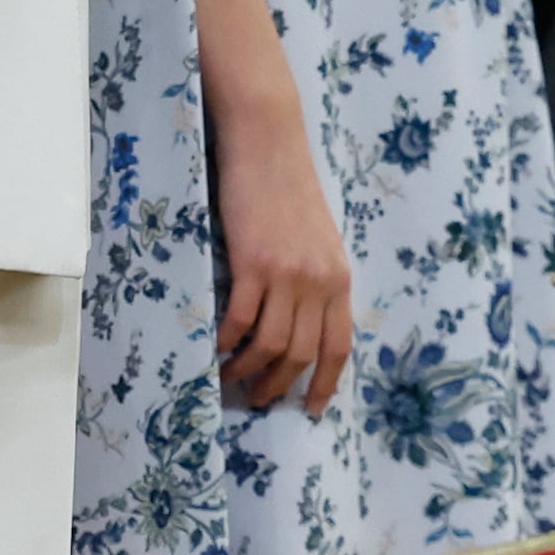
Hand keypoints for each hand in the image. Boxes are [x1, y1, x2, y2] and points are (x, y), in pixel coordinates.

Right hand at [209, 85, 352, 414]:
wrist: (268, 145)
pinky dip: (227, 341)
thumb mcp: (319, 240)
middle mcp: (318, 282)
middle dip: (278, 385)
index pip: (338, 346)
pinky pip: (240, 319)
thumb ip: (317, 280)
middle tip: (255, 398)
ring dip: (249, 370)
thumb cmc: (288, 188)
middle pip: (300, 353)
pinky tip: (215, 347)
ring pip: (270, 344)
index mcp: (339, 278)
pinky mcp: (252, 263)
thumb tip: (302, 324)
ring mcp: (286, 274)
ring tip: (231, 378)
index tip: (309, 408)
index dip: (324, 383)